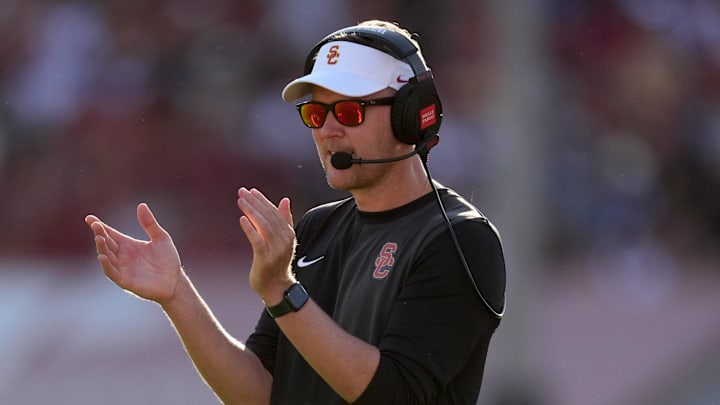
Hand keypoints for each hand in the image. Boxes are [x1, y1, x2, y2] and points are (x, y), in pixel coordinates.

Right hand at [85, 203, 181, 304]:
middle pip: (106, 243)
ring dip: (101, 248)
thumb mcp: (161, 238)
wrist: (175, 281)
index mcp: (128, 244)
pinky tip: (102, 257)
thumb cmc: (168, 260)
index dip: (99, 226)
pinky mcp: (125, 281)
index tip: (89, 218)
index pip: (110, 234)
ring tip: (99, 238)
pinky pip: (112, 273)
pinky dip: (106, 265)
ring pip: (106, 257)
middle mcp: (122, 256)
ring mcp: (122, 268)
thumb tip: (141, 205)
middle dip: (100, 234)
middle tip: (96, 226)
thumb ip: (150, 224)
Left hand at [236, 187, 295, 302]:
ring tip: (241, 201)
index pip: (275, 212)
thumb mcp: (282, 240)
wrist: (277, 287)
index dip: (262, 200)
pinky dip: (250, 229)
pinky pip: (257, 240)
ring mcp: (276, 250)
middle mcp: (284, 240)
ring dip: (251, 211)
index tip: (251, 191)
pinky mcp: (265, 259)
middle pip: (268, 216)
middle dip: (254, 202)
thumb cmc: (277, 263)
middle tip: (241, 192)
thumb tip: (285, 200)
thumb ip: (284, 220)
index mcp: (288, 234)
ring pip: (263, 225)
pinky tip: (242, 219)